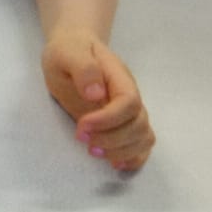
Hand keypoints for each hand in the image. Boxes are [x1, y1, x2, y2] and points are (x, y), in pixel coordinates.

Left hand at [41, 26, 152, 169]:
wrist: (74, 47)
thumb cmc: (70, 50)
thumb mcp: (67, 52)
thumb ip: (83, 69)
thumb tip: (96, 93)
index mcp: (118, 78)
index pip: (129, 103)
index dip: (109, 120)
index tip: (82, 126)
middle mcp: (129, 96)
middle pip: (139, 124)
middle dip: (112, 139)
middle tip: (82, 139)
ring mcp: (128, 111)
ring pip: (143, 137)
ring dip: (122, 151)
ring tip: (93, 153)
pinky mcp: (122, 123)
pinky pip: (141, 144)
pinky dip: (134, 158)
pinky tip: (115, 164)